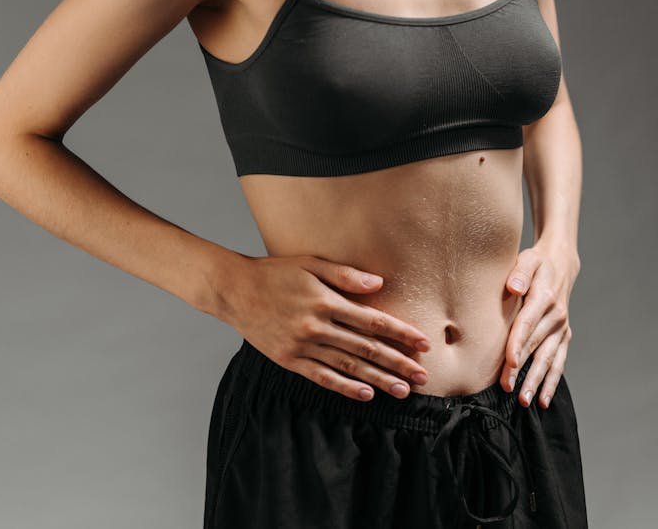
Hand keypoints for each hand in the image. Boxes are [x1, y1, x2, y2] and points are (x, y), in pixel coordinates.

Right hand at [218, 254, 431, 401]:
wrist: (234, 290)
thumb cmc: (275, 272)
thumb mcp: (310, 263)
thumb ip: (345, 275)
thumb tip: (379, 284)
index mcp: (325, 301)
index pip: (372, 320)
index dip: (400, 334)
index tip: (422, 344)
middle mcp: (316, 326)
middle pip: (366, 347)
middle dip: (398, 362)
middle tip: (423, 376)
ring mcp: (302, 345)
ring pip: (348, 366)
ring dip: (378, 379)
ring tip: (402, 390)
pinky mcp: (289, 359)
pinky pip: (321, 377)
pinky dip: (344, 387)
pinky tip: (365, 394)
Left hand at [500, 241, 579, 408]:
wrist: (561, 264)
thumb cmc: (537, 262)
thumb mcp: (527, 259)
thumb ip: (519, 273)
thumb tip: (513, 287)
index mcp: (544, 298)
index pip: (527, 324)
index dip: (518, 344)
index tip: (510, 362)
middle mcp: (556, 316)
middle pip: (535, 346)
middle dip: (522, 369)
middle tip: (507, 388)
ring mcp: (561, 328)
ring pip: (549, 359)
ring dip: (538, 381)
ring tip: (526, 401)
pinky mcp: (563, 336)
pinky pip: (558, 362)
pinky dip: (552, 381)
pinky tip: (543, 399)